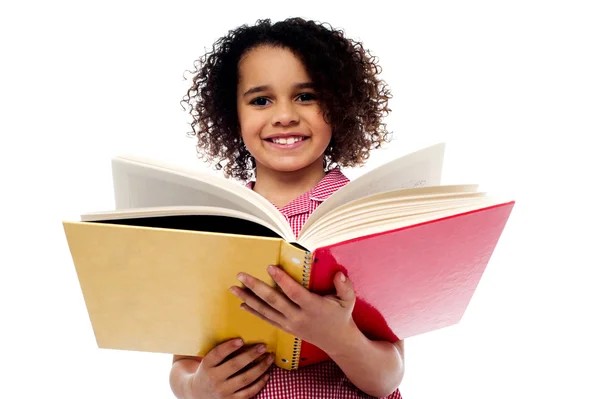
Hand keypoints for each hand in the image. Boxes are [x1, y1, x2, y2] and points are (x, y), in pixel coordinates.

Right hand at [189, 338, 273, 397]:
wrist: (198, 395)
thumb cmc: (208, 372)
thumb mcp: (209, 362)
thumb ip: (222, 353)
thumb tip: (244, 340)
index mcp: (207, 366)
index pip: (217, 354)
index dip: (229, 347)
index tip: (241, 340)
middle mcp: (214, 379)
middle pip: (234, 365)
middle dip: (251, 355)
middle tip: (263, 346)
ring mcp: (223, 392)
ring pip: (245, 379)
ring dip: (261, 367)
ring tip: (270, 357)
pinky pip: (249, 392)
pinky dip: (260, 383)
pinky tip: (267, 374)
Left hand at [230, 266, 355, 353]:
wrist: (337, 341)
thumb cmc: (341, 316)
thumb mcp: (347, 300)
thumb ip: (345, 286)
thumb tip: (339, 274)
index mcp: (313, 307)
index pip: (293, 292)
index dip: (281, 280)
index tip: (270, 267)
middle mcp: (298, 316)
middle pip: (273, 300)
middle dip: (255, 287)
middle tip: (241, 276)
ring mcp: (290, 324)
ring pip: (265, 310)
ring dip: (248, 299)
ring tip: (234, 289)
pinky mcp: (286, 328)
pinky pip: (266, 319)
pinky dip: (253, 312)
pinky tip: (243, 304)